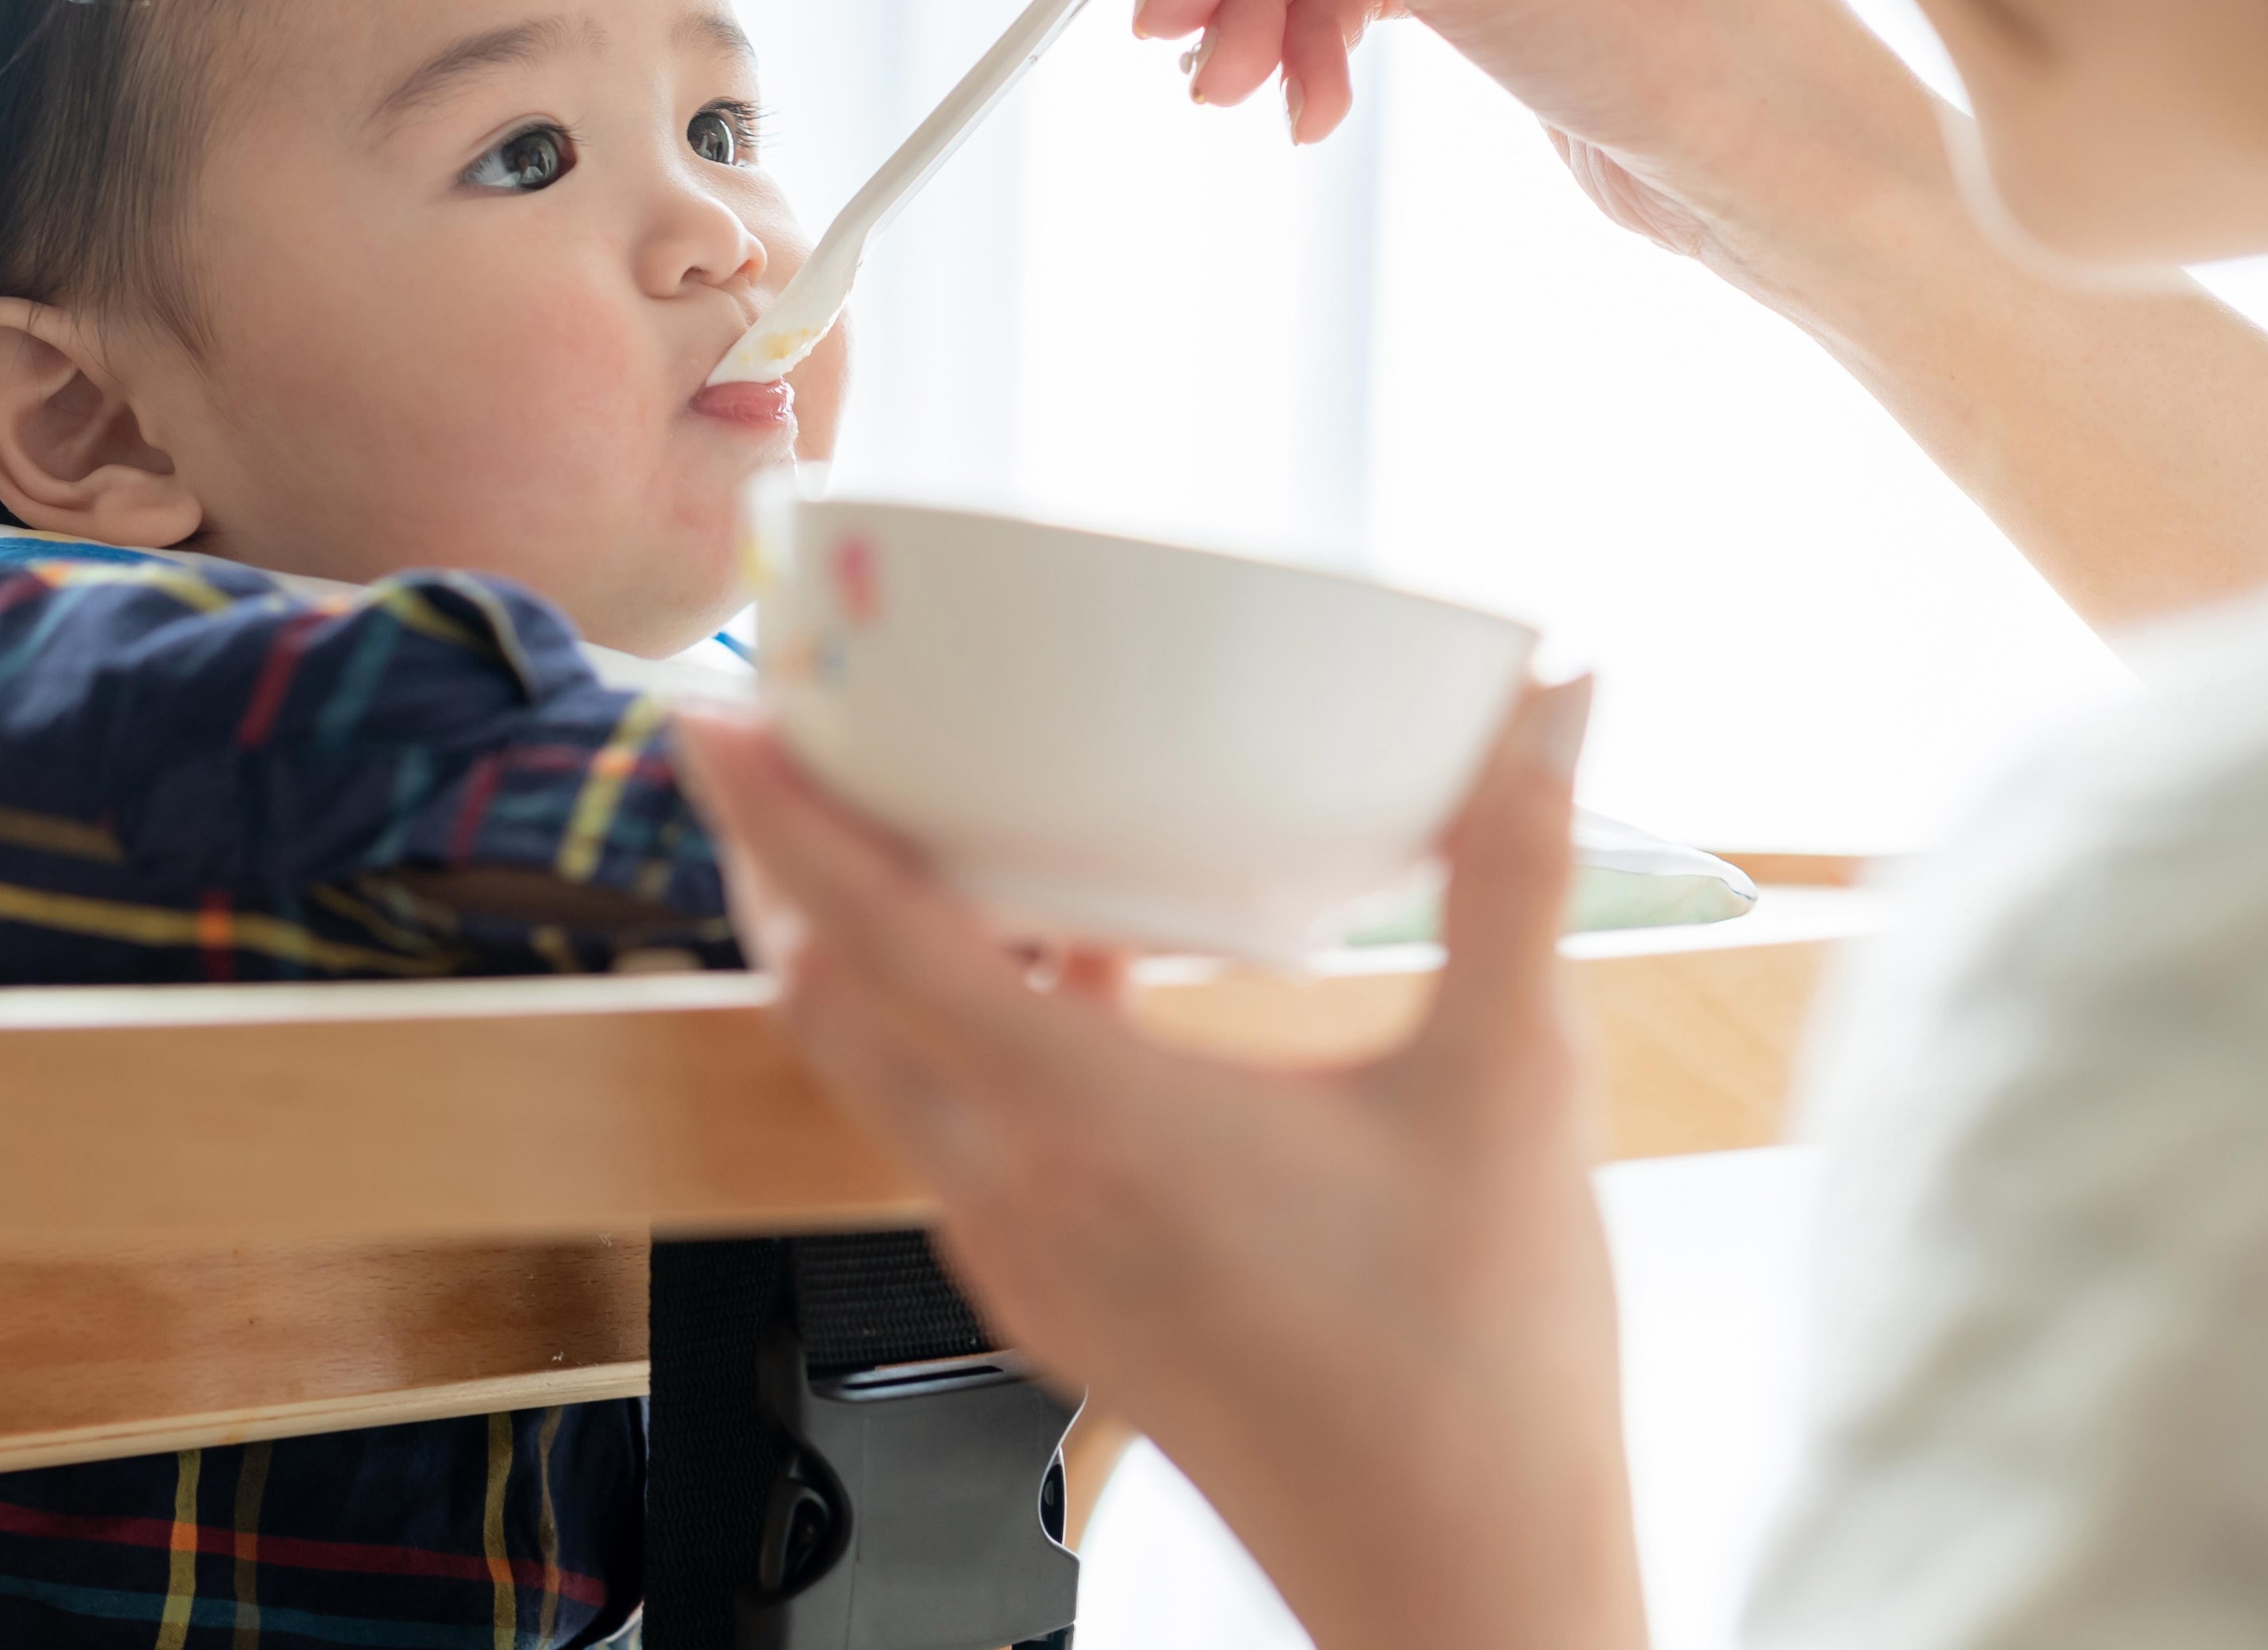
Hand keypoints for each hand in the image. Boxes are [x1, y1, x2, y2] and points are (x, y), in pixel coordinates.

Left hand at [678, 684, 1647, 1649]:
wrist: (1460, 1584)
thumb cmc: (1481, 1370)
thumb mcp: (1511, 1087)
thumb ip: (1515, 875)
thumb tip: (1553, 705)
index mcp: (1098, 1128)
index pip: (881, 944)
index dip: (785, 823)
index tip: (714, 720)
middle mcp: (1024, 1195)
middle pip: (831, 1004)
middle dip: (785, 868)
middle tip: (792, 741)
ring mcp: (1028, 1262)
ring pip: (883, 1078)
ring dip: (868, 953)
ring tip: (920, 834)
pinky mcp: (1061, 1304)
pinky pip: (953, 1138)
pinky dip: (955, 1034)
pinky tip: (1065, 971)